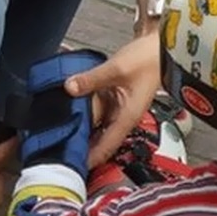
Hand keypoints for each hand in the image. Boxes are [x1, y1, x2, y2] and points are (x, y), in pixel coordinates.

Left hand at [64, 32, 160, 167]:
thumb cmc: (148, 61)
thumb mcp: (116, 69)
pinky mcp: (114, 97)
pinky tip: (67, 106)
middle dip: (79, 144)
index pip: (105, 148)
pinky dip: (83, 109)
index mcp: (126, 119)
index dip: (88, 160)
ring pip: (95, 123)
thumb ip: (91, 79)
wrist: (162, 47)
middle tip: (54, 147)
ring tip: (55, 130)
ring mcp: (118, 108)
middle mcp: (122, 117)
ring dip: (79, 126)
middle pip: (97, 138)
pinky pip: (96, 108)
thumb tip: (69, 88)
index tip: (70, 168)